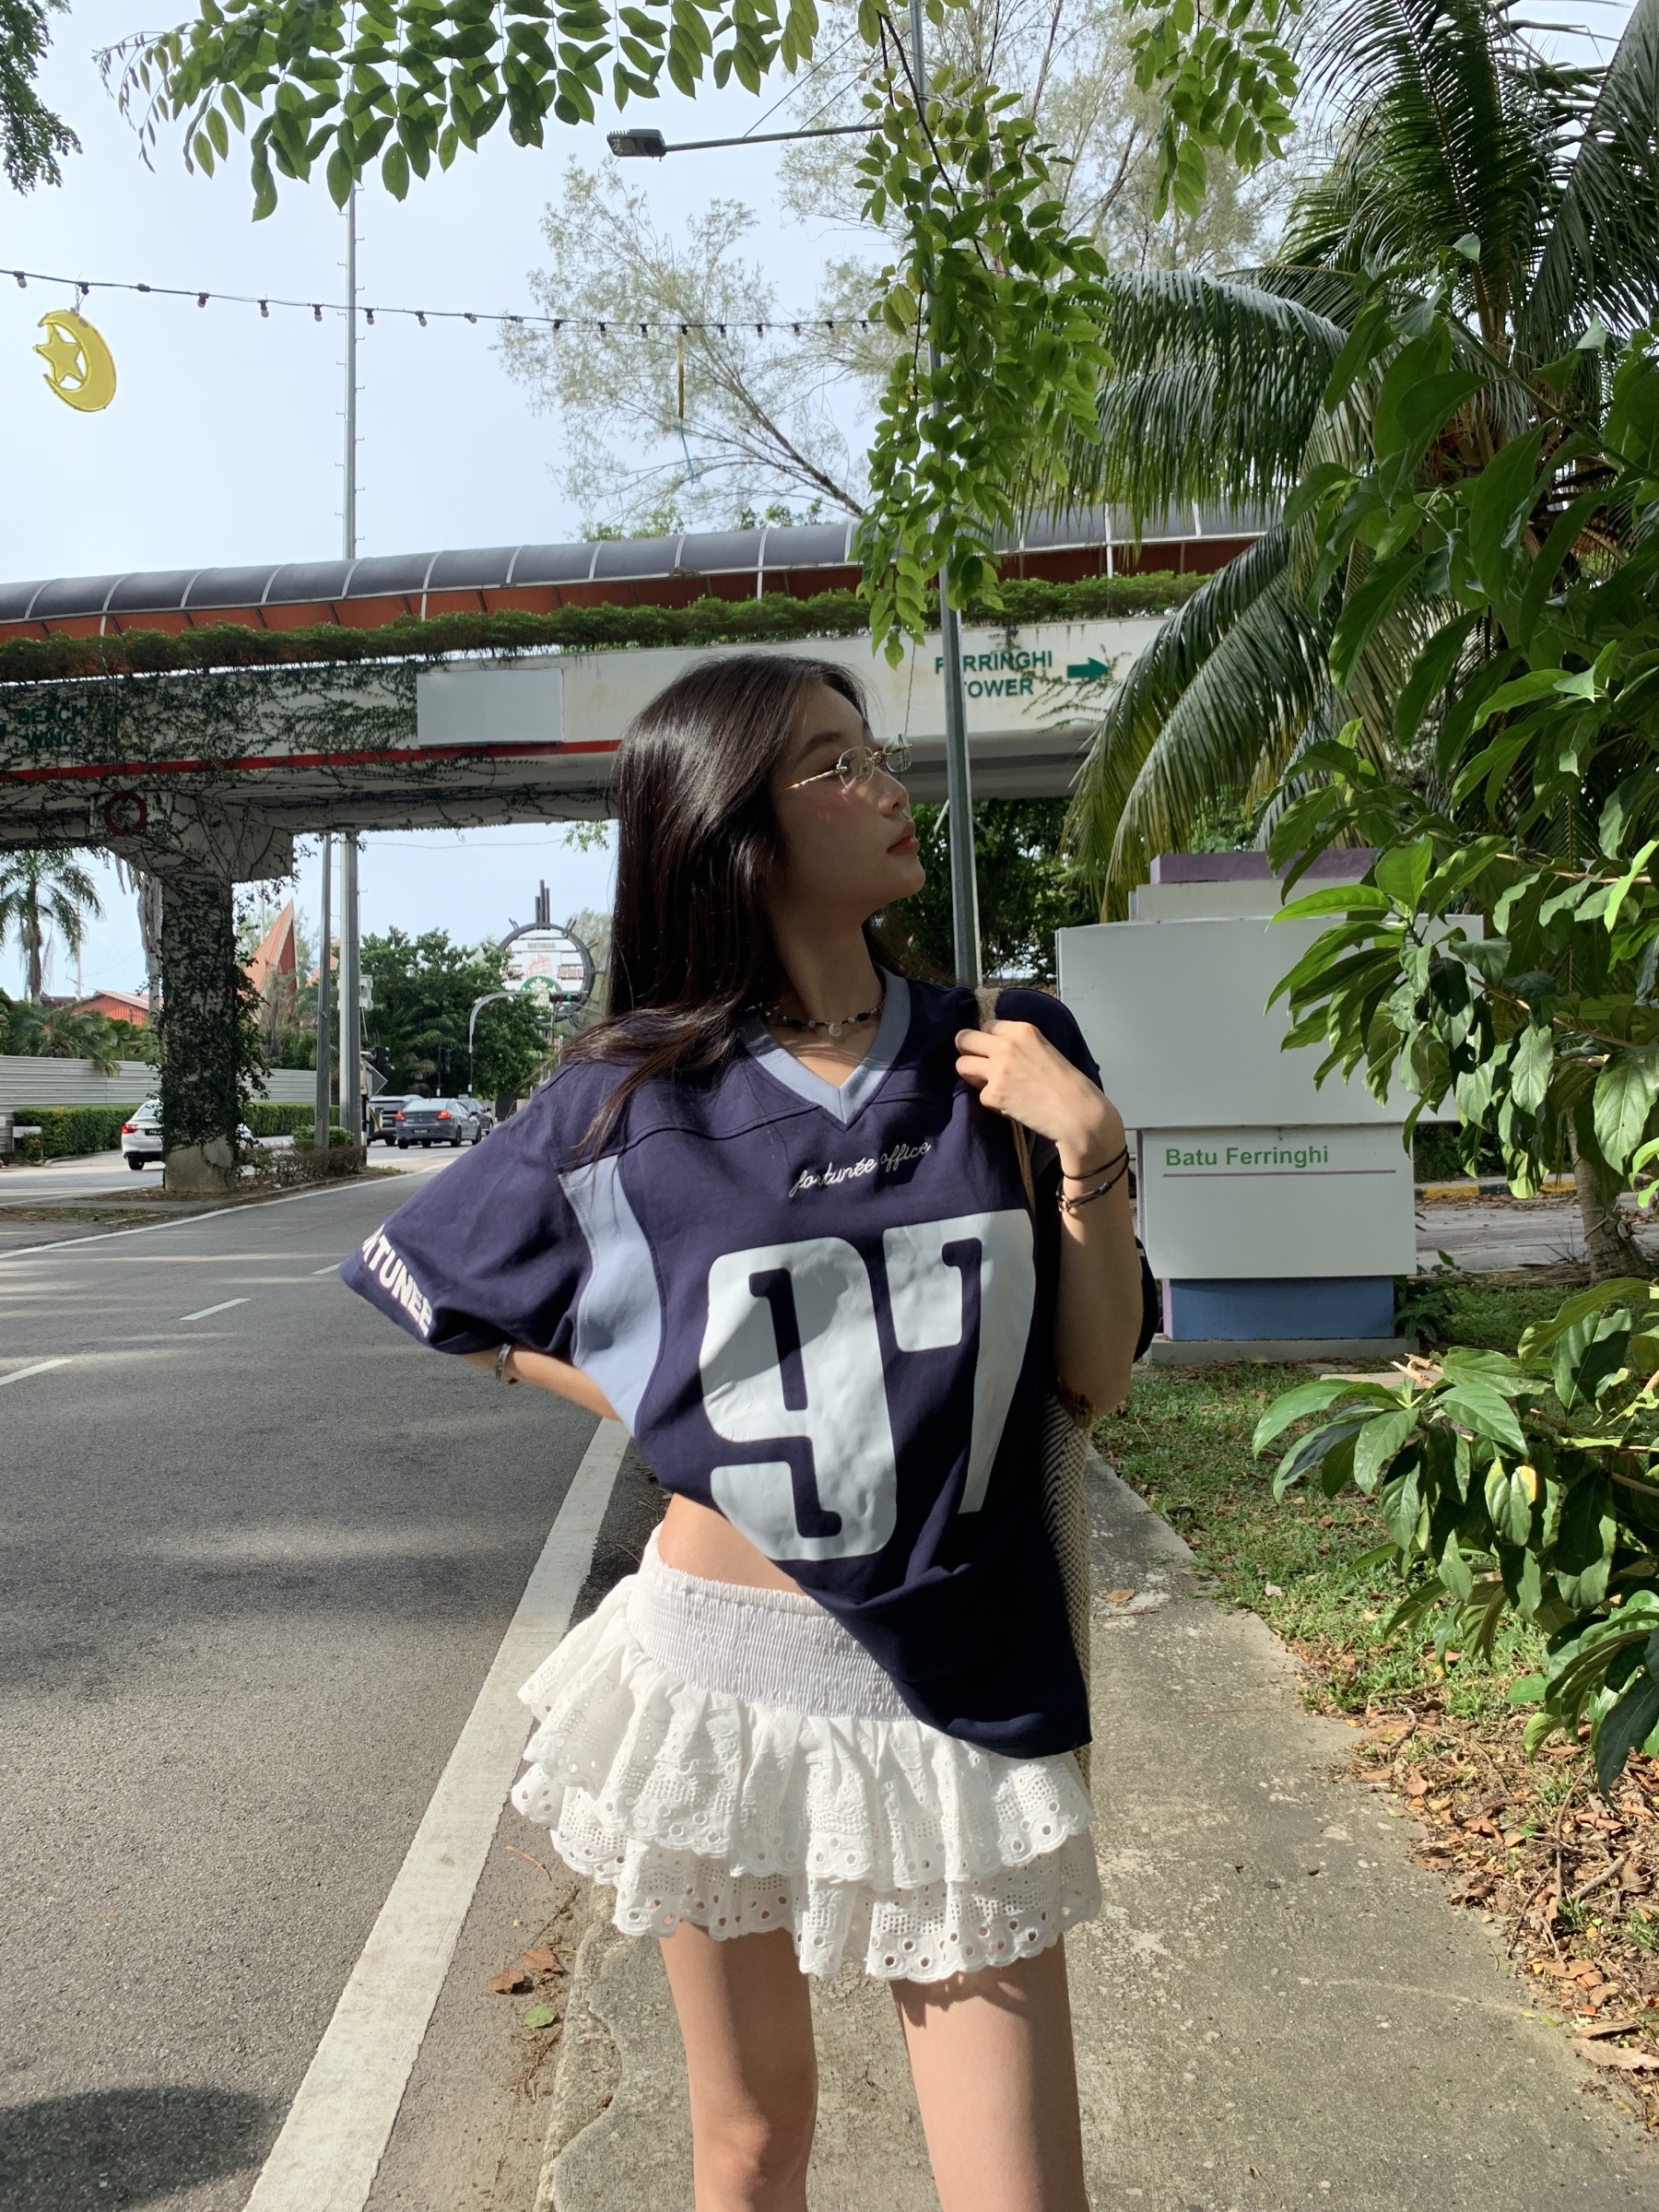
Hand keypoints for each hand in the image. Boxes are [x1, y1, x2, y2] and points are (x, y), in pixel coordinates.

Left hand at [954, 1019, 1123, 1176]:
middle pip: (965, 1039)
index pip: (986, 1026)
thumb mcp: (1045, 1049)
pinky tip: (1011, 1104)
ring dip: (972, 1076)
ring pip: (962, 1065)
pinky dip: (992, 1102)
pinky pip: (979, 1095)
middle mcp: (1006, 1045)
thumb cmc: (1068, 1084)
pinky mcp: (993, 1094)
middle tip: (978, 1065)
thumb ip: (1019, 1045)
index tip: (992, 1051)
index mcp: (1022, 1030)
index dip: (986, 1040)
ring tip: (993, 1086)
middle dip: (967, 1052)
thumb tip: (993, 1049)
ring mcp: (998, 1069)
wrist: (1077, 1112)